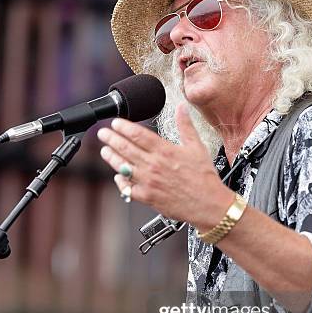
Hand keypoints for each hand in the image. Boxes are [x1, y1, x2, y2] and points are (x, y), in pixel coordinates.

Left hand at [97, 103, 232, 225]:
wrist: (208, 204)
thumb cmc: (204, 178)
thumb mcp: (197, 147)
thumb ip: (185, 126)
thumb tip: (182, 108)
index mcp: (165, 151)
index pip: (138, 134)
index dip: (123, 127)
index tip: (115, 123)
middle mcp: (153, 165)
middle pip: (125, 148)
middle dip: (111, 139)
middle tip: (103, 133)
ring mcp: (148, 182)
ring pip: (122, 167)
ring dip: (111, 157)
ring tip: (105, 151)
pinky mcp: (147, 197)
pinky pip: (128, 189)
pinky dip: (121, 182)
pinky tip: (118, 177)